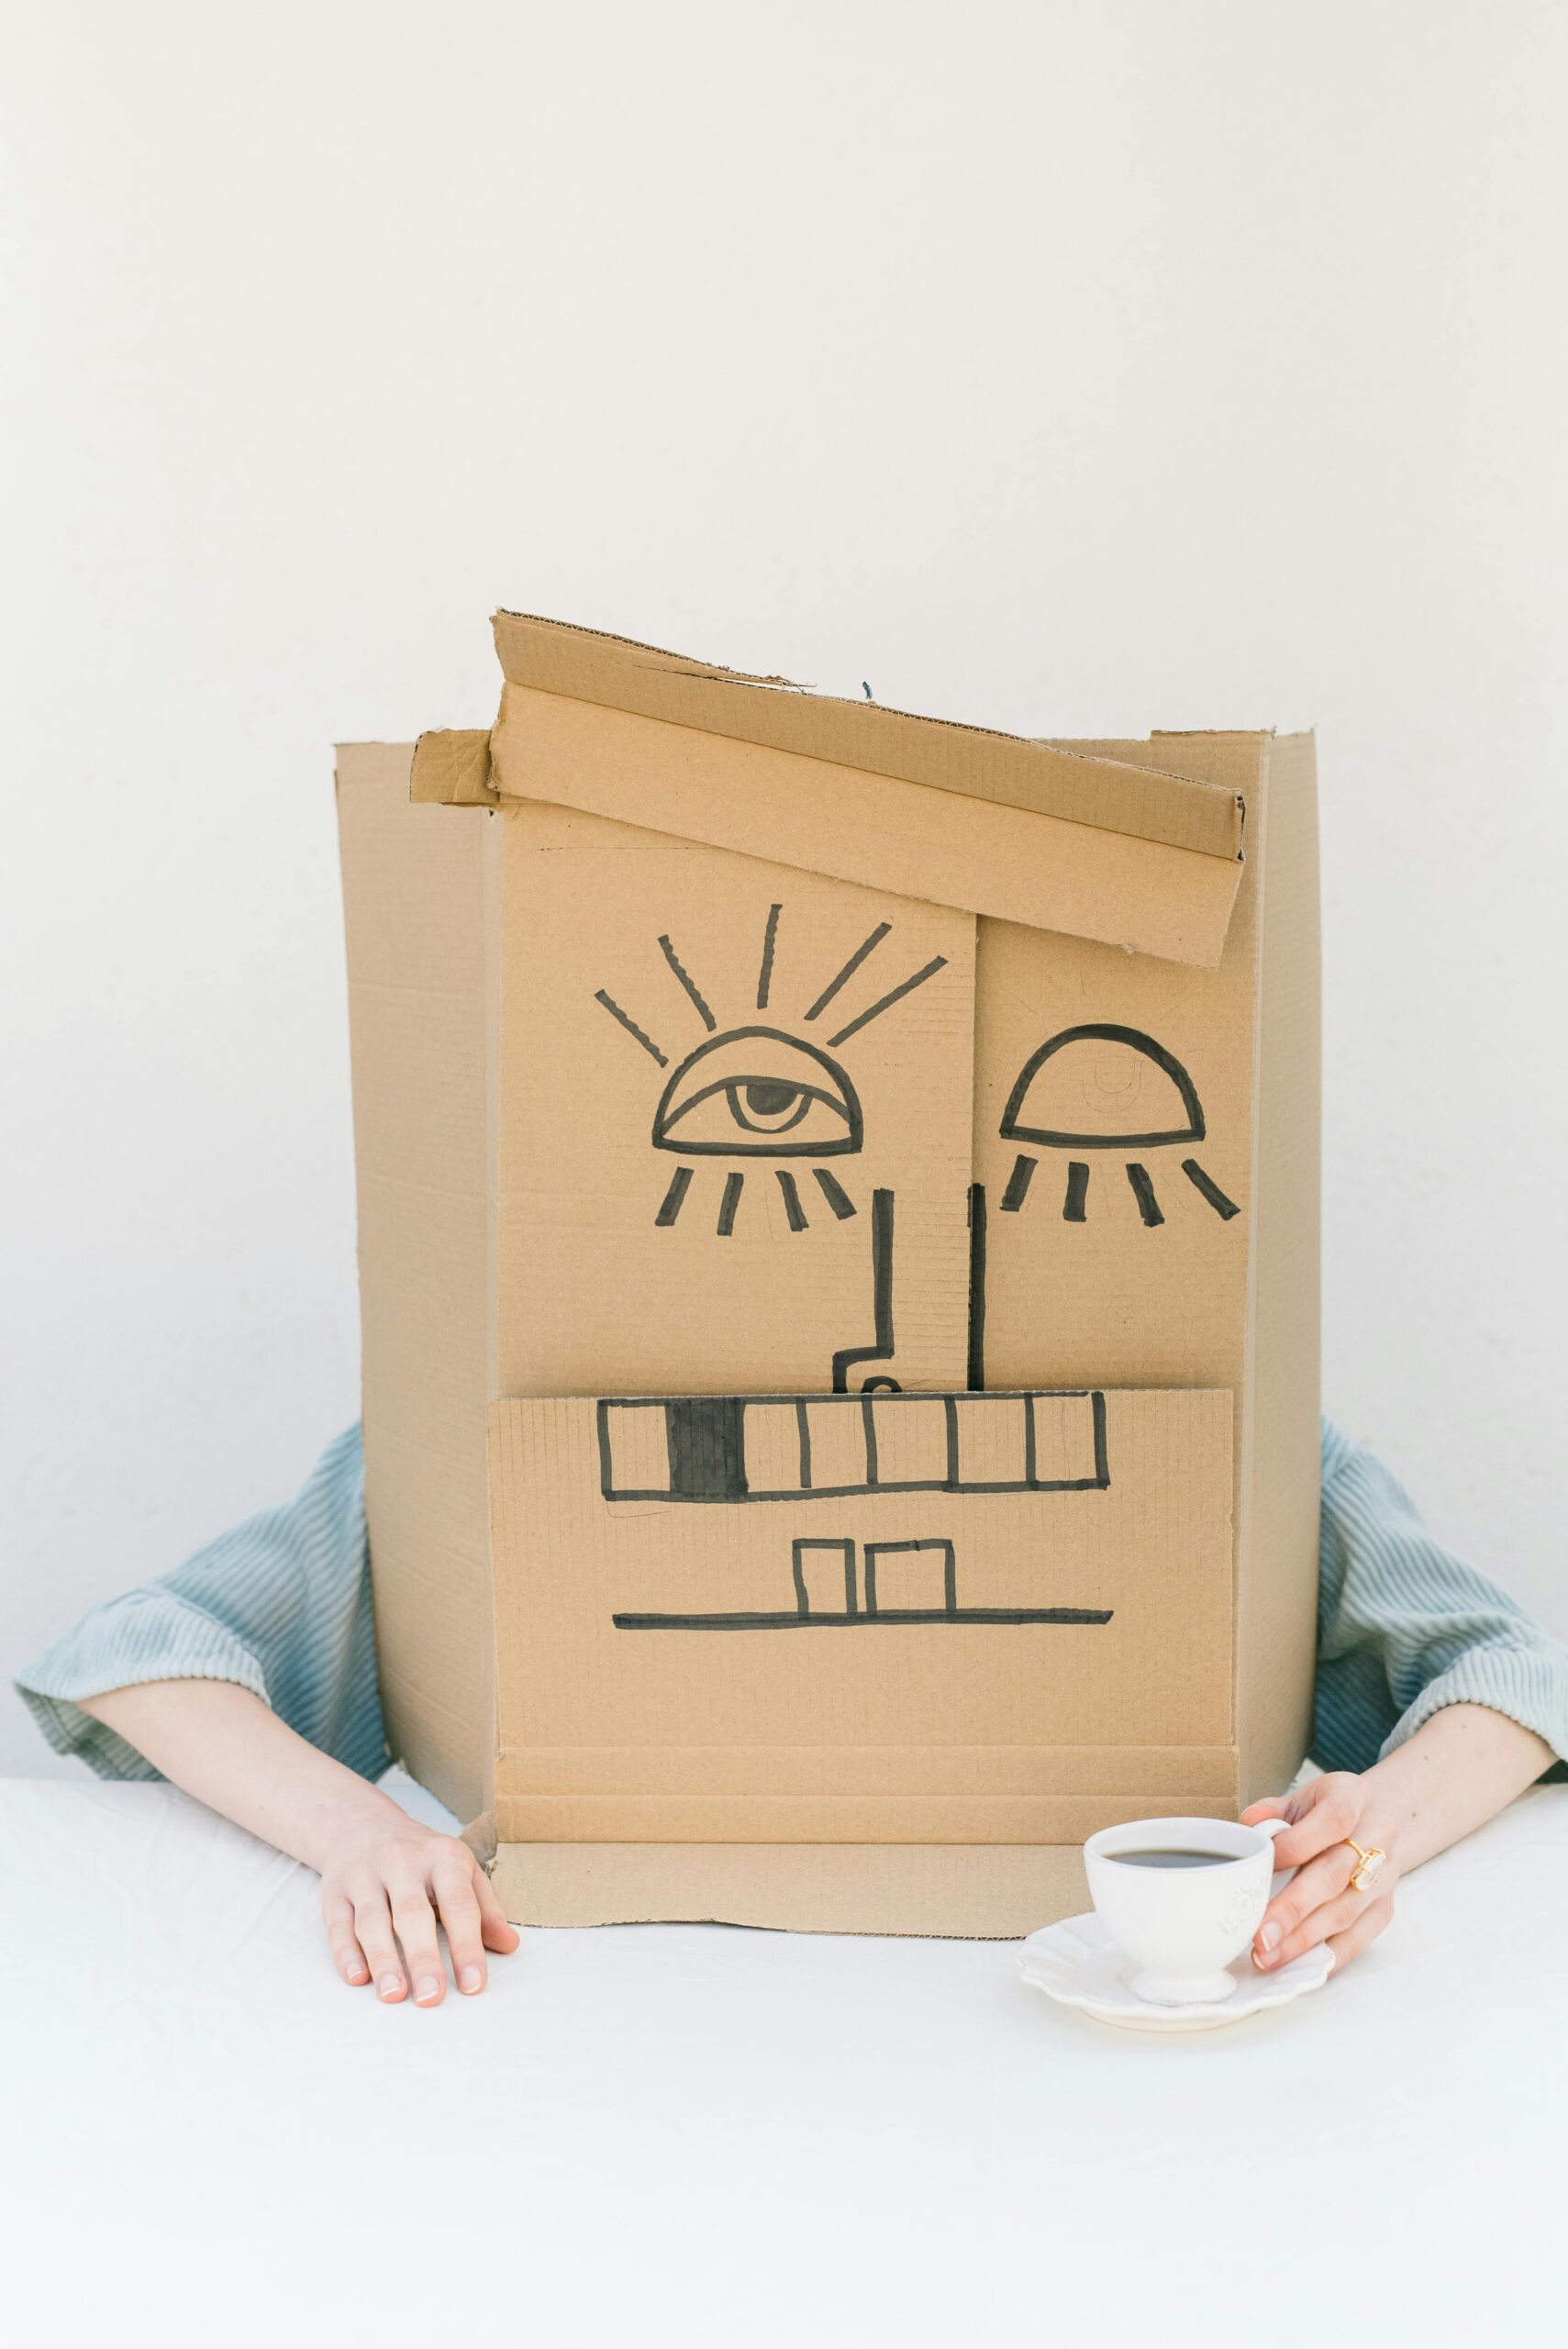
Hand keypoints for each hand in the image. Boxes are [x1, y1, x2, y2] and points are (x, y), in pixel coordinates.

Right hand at [319, 1819, 520, 2007]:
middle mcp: (402, 1861)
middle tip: (432, 1998)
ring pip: (372, 1921)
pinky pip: (339, 1925)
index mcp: (443, 1856)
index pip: (459, 1904)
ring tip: (394, 1996)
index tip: (473, 1986)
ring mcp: (365, 1875)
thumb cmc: (424, 1861)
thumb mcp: (462, 1872)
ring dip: (383, 1960)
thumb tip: (510, 1945)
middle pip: (413, 1914)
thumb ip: (486, 1909)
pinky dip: (346, 1953)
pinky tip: (358, 1979)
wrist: (364, 1828)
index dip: (467, 1946)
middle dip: (423, 1958)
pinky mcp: (335, 1892)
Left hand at [1241, 1773, 1398, 1977]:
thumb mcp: (1303, 1796)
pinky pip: (1358, 1939)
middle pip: (1335, 1876)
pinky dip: (1328, 1956)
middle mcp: (1378, 1838)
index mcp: (1354, 1798)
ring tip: (1267, 1955)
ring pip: (1345, 1913)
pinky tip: (1298, 1966)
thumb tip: (1247, 1829)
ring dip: (1303, 1939)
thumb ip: (1273, 1811)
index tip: (1261, 1866)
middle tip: (1260, 1935)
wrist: (1383, 1819)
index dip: (1295, 1844)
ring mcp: (1384, 1877)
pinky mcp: (1384, 1909)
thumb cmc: (1330, 1809)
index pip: (1332, 1821)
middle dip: (1293, 1908)